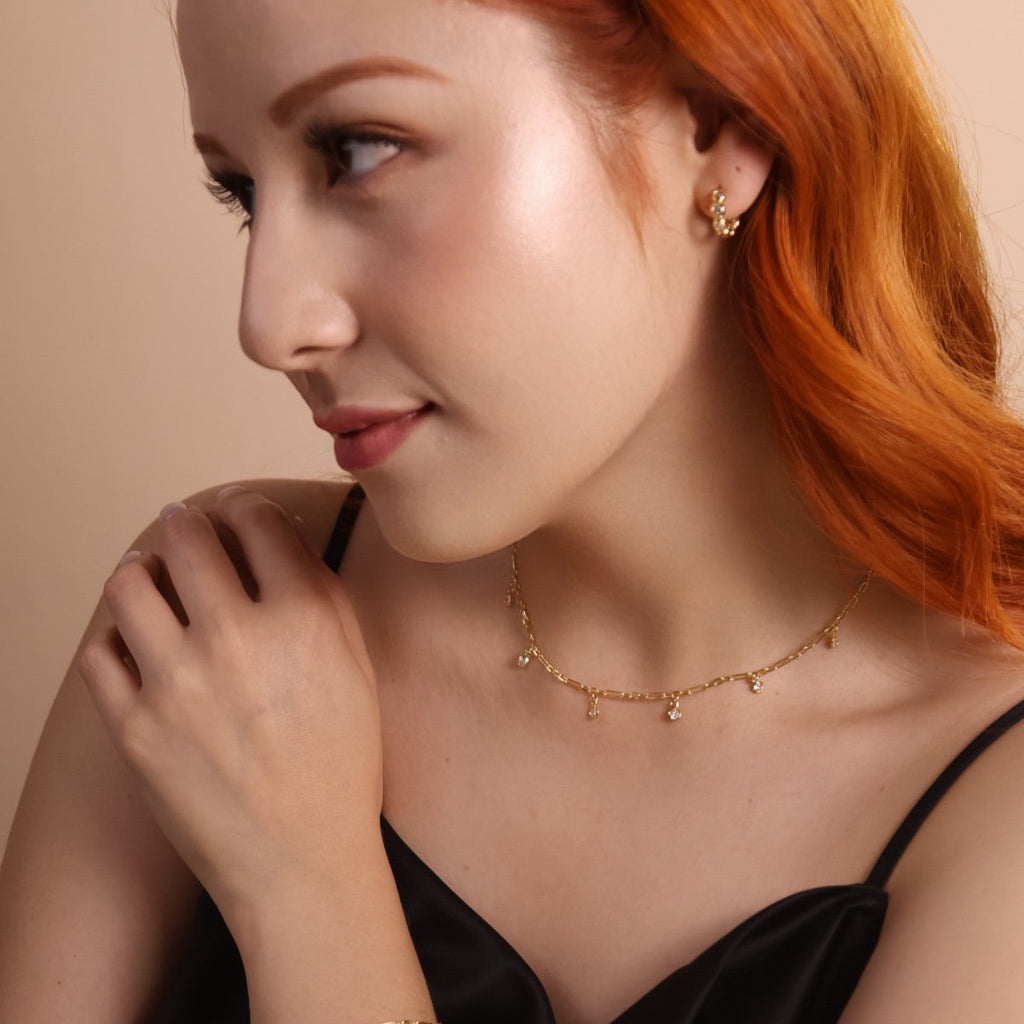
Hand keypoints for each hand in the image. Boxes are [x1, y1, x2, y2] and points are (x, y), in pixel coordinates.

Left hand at [78, 487, 382, 922]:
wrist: (302, 861)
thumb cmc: (340, 766)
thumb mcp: (358, 669)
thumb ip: (322, 596)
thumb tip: (278, 540)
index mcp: (305, 618)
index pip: (257, 519)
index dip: (245, 507)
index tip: (238, 513)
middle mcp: (238, 638)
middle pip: (186, 537)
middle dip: (184, 523)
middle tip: (183, 527)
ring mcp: (178, 684)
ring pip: (129, 584)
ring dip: (140, 570)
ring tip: (149, 576)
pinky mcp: (134, 729)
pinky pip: (101, 652)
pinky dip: (116, 637)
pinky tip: (136, 643)